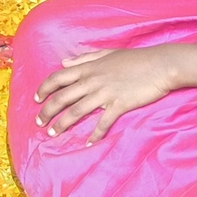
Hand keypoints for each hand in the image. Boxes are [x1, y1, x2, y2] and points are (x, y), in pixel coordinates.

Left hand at [34, 47, 179, 140]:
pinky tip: (88, 143)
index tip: (36, 100)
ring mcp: (105, 93)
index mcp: (87, 68)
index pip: (57, 78)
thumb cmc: (134, 59)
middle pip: (62, 97)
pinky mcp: (119, 104)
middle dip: (47, 111)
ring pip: (77, 111)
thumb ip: (83, 58)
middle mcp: (92, 80)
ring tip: (53, 134)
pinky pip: (103, 122)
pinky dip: (95, 134)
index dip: (43, 89)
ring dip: (63, 124)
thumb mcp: (106, 53)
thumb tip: (63, 62)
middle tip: (39, 123)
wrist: (160, 65)